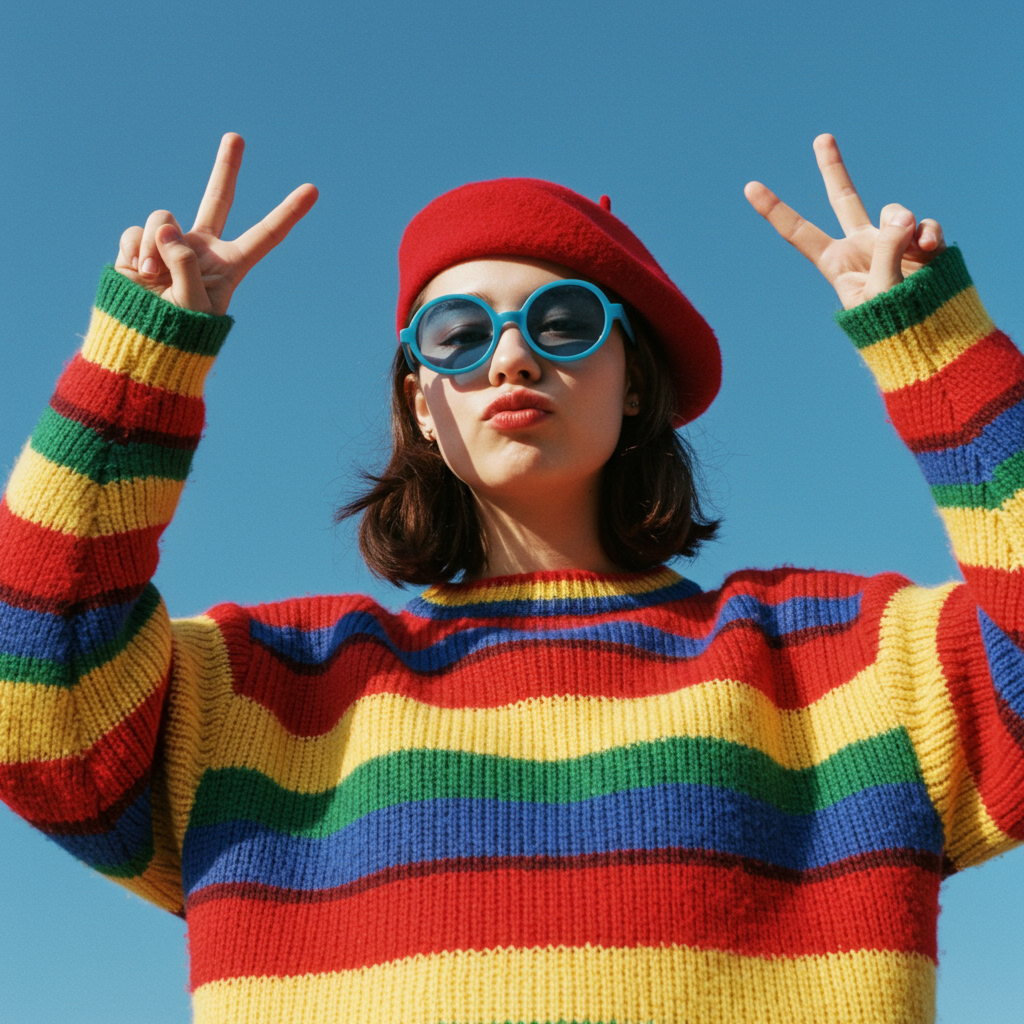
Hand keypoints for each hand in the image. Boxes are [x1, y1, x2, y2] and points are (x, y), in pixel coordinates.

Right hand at [114, 133, 317, 315]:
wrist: (141, 344)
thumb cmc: (178, 334)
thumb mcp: (191, 303)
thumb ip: (183, 262)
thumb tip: (163, 225)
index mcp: (230, 265)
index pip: (265, 235)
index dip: (288, 212)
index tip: (313, 189)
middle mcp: (202, 248)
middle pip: (218, 199)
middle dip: (226, 167)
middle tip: (236, 137)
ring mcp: (170, 243)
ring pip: (163, 219)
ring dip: (154, 247)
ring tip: (153, 278)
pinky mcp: (140, 245)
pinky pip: (137, 232)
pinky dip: (135, 250)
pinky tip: (137, 274)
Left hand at [744, 134, 944, 309]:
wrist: (930, 339)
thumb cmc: (894, 325)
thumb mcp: (882, 291)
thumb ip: (888, 250)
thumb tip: (904, 215)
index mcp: (835, 262)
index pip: (798, 231)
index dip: (775, 209)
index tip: (749, 186)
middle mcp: (860, 247)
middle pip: (844, 199)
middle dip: (834, 168)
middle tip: (821, 137)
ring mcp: (891, 242)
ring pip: (895, 212)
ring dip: (905, 224)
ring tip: (914, 249)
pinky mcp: (921, 244)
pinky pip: (925, 225)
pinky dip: (929, 232)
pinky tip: (930, 248)